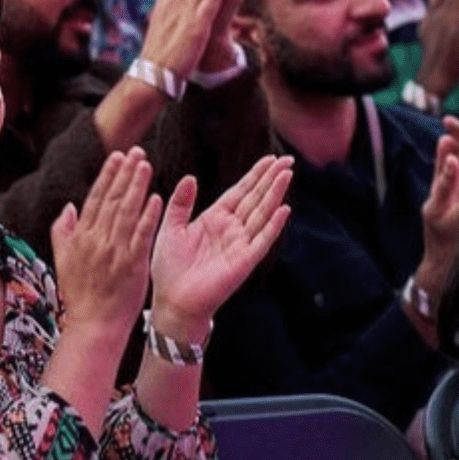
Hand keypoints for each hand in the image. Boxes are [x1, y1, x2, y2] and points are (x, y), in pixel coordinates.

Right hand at [50, 148, 162, 338]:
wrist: (93, 324)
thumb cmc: (80, 294)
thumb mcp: (63, 260)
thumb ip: (63, 231)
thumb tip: (69, 206)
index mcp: (80, 237)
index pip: (95, 199)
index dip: (107, 176)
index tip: (117, 156)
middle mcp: (96, 240)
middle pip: (112, 199)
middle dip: (125, 173)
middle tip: (136, 151)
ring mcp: (114, 251)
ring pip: (127, 212)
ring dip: (137, 186)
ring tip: (146, 165)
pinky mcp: (132, 264)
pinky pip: (141, 235)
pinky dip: (148, 216)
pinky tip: (157, 198)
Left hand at [148, 155, 292, 337]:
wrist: (172, 301)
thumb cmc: (170, 268)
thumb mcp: (171, 229)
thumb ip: (181, 204)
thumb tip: (191, 177)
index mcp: (214, 219)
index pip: (240, 192)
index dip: (255, 175)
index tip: (270, 158)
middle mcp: (231, 229)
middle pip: (256, 199)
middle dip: (271, 179)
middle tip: (288, 158)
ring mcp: (240, 245)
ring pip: (262, 214)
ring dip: (275, 195)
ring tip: (287, 174)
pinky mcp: (243, 261)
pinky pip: (261, 240)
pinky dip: (273, 225)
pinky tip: (284, 208)